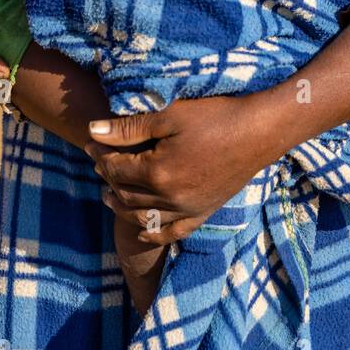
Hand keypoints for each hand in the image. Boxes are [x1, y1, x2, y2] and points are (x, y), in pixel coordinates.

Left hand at [84, 93, 273, 246]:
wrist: (259, 132)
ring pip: (143, 216)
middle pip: (126, 193)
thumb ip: (129, 128)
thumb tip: (92, 131)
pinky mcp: (204, 212)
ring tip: (108, 194)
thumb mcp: (169, 115)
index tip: (90, 142)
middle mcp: (170, 198)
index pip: (116, 168)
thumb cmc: (215, 116)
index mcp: (158, 172)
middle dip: (107, 178)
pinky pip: (173, 231)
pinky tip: (142, 229)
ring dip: (122, 207)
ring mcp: (188, 209)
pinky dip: (154, 233)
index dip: (100, 155)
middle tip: (97, 162)